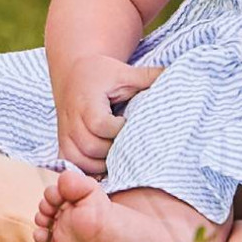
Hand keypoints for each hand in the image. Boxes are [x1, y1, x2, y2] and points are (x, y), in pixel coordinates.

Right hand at [55, 55, 163, 174]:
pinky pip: (72, 164)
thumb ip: (149, 76)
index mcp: (87, 103)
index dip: (119, 129)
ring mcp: (64, 134)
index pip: (101, 126)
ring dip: (102, 163)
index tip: (131, 123)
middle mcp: (71, 121)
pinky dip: (88, 169)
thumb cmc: (101, 74)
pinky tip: (105, 164)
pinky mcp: (62, 144)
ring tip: (120, 154)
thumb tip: (179, 78)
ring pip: (81, 161)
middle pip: (92, 147)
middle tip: (130, 143)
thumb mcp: (125, 73)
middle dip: (114, 149)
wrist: (73, 74)